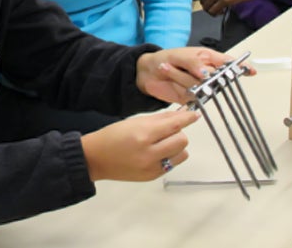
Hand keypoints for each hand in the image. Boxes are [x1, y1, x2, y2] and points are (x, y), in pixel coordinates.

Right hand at [81, 110, 198, 181]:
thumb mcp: (136, 121)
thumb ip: (161, 119)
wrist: (96, 159)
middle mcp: (149, 153)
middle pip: (181, 141)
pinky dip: (169, 156)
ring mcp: (151, 167)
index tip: (195, 115)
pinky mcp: (152, 177)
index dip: (187, 119)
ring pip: (181, 154)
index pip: (174, 125)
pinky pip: (172, 164)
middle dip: (178, 133)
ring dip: (176, 146)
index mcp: (144, 135)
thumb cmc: (113, 137)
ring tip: (162, 143)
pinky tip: (156, 153)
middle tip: (168, 130)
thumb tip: (181, 114)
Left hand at [136, 47, 253, 104]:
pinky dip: (179, 86)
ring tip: (168, 68)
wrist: (148, 72)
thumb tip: (207, 72)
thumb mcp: (180, 55)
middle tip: (191, 70)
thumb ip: (194, 63)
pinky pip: (191, 95)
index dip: (241, 68)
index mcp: (209, 58)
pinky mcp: (191, 97)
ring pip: (201, 86)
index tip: (250, 71)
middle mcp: (207, 72)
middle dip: (202, 75)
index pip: (229, 63)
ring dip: (182, 77)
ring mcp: (200, 86)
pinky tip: (170, 77)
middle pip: (216, 78)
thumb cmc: (166, 57)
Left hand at [197, 0, 282, 15]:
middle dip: (208, 7)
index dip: (204, 0)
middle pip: (202, 1)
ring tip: (220, 10)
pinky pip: (214, 11)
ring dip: (212, 11)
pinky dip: (216, 14)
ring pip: (206, 7)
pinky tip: (223, 11)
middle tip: (215, 8)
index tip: (210, 3)